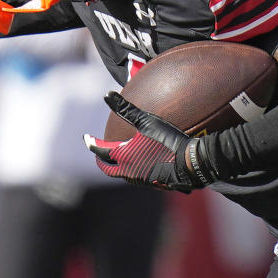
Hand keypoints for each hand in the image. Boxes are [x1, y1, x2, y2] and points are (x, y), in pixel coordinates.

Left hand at [84, 92, 216, 191]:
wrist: (191, 165)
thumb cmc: (168, 141)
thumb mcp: (146, 121)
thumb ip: (125, 109)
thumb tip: (107, 94)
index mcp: (123, 157)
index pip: (100, 151)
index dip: (92, 143)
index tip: (86, 138)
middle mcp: (129, 171)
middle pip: (109, 168)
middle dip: (102, 160)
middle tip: (99, 152)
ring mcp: (142, 180)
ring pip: (123, 174)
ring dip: (117, 166)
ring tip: (119, 157)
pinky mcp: (155, 183)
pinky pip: (138, 177)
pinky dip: (133, 170)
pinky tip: (143, 163)